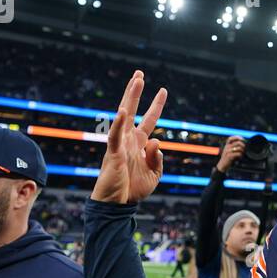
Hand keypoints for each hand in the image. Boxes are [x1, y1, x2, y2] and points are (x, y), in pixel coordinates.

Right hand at [92, 72, 167, 204]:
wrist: (117, 204)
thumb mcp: (155, 174)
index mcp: (138, 144)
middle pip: (132, 110)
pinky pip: (115, 136)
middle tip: (139, 73)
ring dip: (130, 97)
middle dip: (136, 91)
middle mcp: (128, 140)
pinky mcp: (113, 153)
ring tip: (137, 79)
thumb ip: (158, 158)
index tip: (163, 90)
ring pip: (124, 116)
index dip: (156, 105)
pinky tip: (122, 111)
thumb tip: (156, 142)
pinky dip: (118, 124)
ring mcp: (120, 144)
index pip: (149, 120)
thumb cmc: (133, 190)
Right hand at [215, 136, 244, 173]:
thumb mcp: (231, 151)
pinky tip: (240, 157)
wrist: (223, 165)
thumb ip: (235, 147)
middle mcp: (227, 147)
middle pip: (238, 143)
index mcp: (227, 145)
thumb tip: (244, 144)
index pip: (231, 138)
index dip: (237, 137)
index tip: (243, 140)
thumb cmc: (229, 158)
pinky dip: (241, 155)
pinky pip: (238, 154)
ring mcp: (228, 151)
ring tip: (242, 154)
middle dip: (243, 146)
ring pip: (239, 148)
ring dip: (243, 151)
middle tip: (245, 149)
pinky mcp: (229, 156)